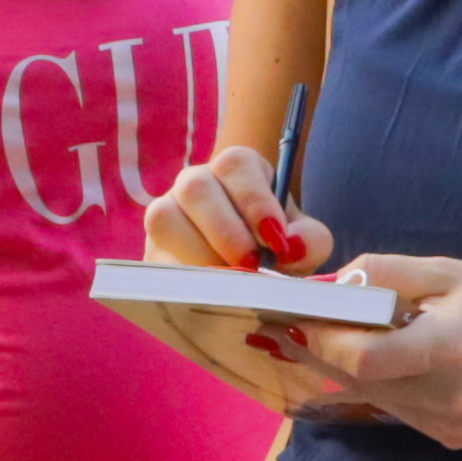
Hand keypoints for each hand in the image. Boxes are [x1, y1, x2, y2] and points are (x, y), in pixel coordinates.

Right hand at [130, 150, 367, 414]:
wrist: (252, 277)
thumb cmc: (278, 250)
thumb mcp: (304, 244)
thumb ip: (309, 241)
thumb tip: (292, 246)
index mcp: (236, 170)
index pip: (236, 165)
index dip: (254, 200)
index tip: (276, 240)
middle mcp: (195, 183)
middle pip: (195, 187)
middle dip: (225, 231)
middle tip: (251, 266)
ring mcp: (167, 213)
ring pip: (164, 217)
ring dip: (198, 254)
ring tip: (228, 282)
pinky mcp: (152, 251)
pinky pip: (153, 259)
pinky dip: (182, 279)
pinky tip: (208, 296)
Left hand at [300, 261, 461, 447]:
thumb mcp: (452, 272)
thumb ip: (385, 274)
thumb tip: (330, 284)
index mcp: (448, 350)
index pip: (361, 359)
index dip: (323, 340)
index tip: (301, 318)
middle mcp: (449, 399)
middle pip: (359, 383)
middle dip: (327, 353)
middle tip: (305, 325)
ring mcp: (453, 427)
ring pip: (376, 401)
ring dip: (357, 372)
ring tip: (355, 338)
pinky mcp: (457, 440)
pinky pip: (402, 413)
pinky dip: (389, 388)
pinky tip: (399, 364)